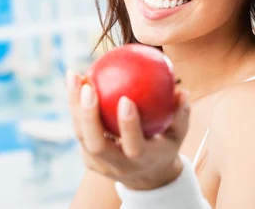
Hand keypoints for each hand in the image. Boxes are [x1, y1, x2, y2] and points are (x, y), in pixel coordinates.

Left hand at [66, 70, 190, 190]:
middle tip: (89, 87)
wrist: (147, 177)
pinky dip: (74, 106)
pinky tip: (74, 80)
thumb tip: (181, 90)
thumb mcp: (178, 133)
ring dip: (75, 106)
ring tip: (74, 76)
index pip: (134, 145)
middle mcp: (118, 166)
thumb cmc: (165, 145)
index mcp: (142, 160)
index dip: (128, 125)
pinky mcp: (87, 159)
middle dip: (89, 116)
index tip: (126, 98)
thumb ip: (181, 113)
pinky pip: (78, 129)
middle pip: (97, 145)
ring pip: (81, 136)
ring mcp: (99, 165)